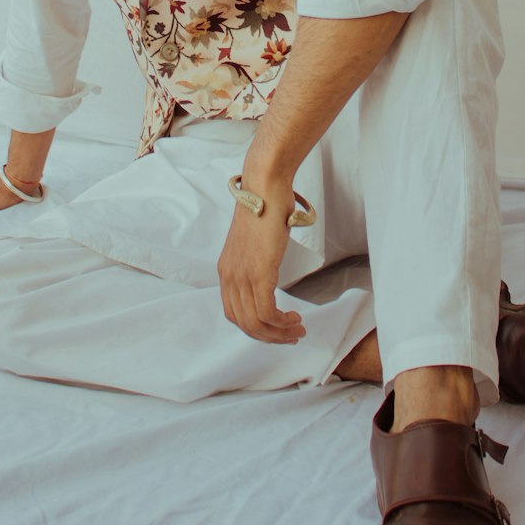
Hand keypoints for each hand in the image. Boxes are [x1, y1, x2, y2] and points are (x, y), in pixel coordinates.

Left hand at [216, 185, 305, 343]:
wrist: (265, 188)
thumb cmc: (265, 208)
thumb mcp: (255, 243)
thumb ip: (257, 262)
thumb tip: (269, 275)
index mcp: (226, 270)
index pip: (234, 313)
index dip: (255, 328)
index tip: (275, 330)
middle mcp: (229, 276)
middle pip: (243, 323)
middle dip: (269, 336)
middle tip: (290, 336)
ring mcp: (242, 275)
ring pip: (256, 323)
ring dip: (279, 333)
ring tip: (298, 330)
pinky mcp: (259, 272)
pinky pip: (267, 312)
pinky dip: (282, 322)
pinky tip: (295, 318)